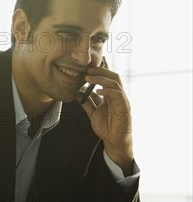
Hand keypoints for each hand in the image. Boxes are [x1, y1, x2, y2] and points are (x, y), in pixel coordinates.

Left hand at [79, 56, 133, 174]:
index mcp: (112, 95)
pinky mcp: (124, 108)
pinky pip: (118, 95)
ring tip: (89, 78)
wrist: (113, 141)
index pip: (109, 78)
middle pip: (113, 77)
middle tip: (87, 70)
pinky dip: (108, 91)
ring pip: (115, 83)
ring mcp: (122, 101)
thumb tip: (76, 93)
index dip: (104, 68)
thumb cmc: (106, 127)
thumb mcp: (93, 113)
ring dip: (102, 79)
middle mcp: (118, 95)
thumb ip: (87, 102)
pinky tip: (98, 90)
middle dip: (101, 71)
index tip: (96, 60)